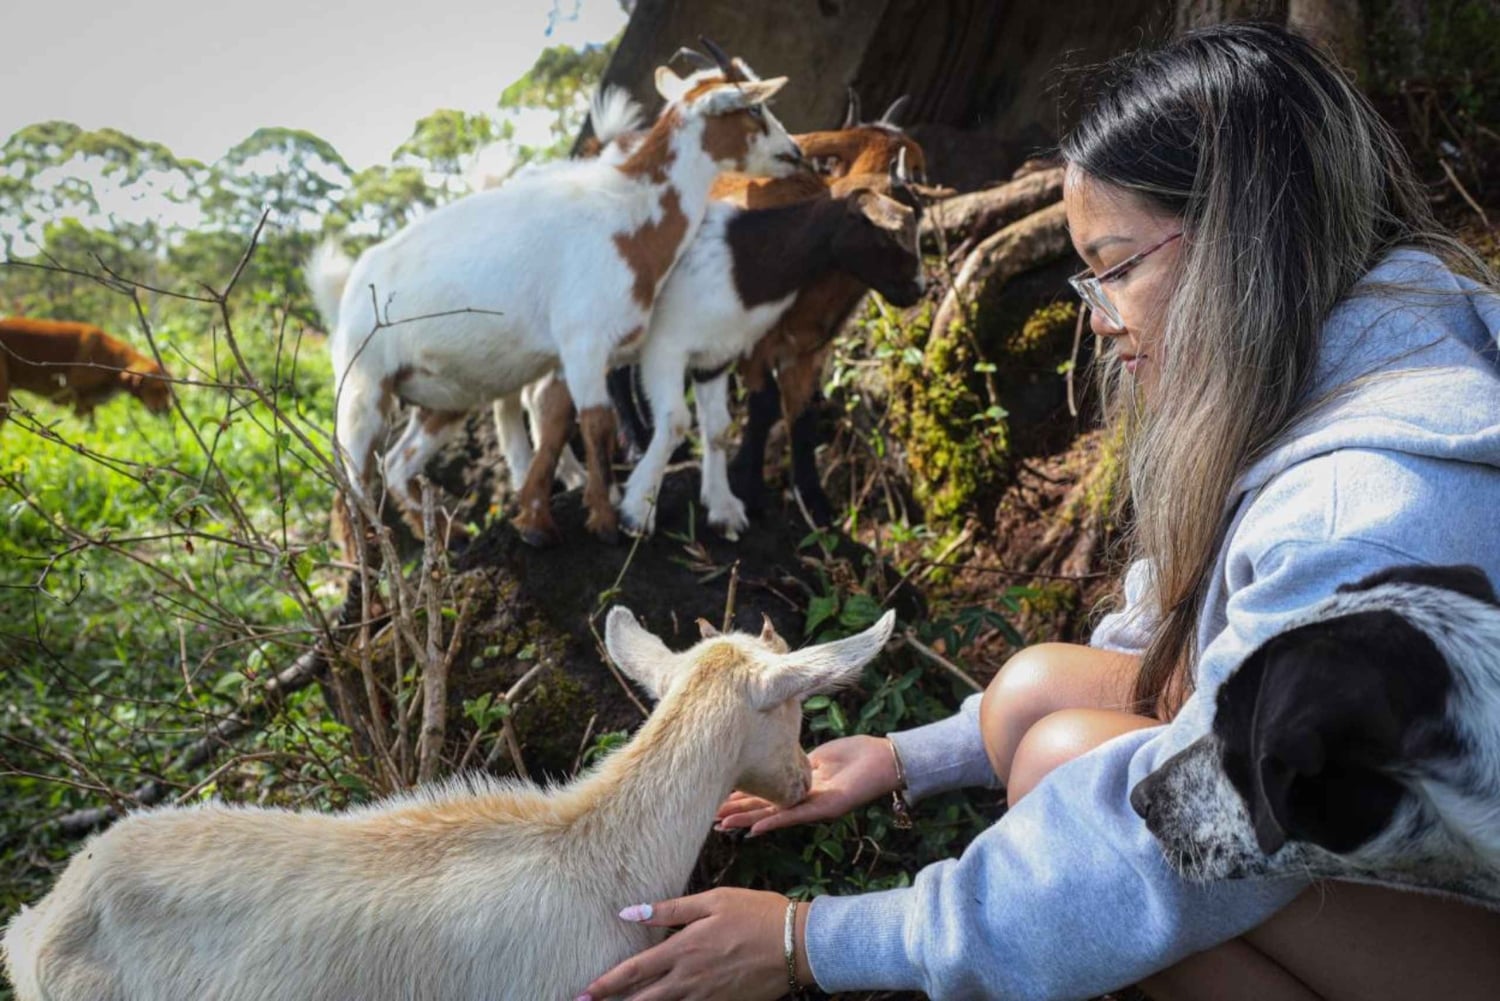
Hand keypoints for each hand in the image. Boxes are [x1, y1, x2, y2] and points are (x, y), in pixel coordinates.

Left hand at [577, 888, 802, 1000]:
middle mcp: (690, 979)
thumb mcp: (712, 901)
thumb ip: (669, 910)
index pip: (635, 971)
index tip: (585, 993)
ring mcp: (707, 997)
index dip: (606, 984)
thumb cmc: (755, 913)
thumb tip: (628, 913)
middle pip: (642, 1000)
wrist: (797, 944)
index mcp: (684, 949)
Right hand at [715, 735, 899, 835]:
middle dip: (736, 811)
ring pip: (774, 813)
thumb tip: (771, 748)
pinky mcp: (826, 807)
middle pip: (763, 805)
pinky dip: (774, 821)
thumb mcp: (817, 754)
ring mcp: (813, 804)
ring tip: (723, 825)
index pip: (763, 792)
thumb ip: (796, 759)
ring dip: (747, 819)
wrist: (884, 759)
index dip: (740, 796)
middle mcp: (802, 798)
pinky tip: (755, 829)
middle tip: (709, 818)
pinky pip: (796, 815)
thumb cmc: (855, 754)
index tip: (716, 798)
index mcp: (798, 785)